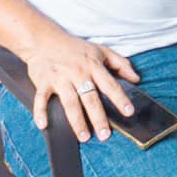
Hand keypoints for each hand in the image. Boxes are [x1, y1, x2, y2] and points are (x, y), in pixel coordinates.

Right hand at [25, 29, 140, 142]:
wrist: (44, 40)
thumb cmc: (75, 48)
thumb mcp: (101, 51)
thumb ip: (121, 64)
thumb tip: (136, 78)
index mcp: (93, 66)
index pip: (110, 84)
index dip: (120, 98)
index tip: (129, 112)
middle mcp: (78, 73)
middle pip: (90, 98)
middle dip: (98, 118)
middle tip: (105, 135)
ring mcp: (60, 78)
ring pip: (70, 102)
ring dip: (77, 121)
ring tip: (84, 136)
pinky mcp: (43, 82)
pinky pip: (42, 99)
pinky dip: (40, 111)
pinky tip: (43, 125)